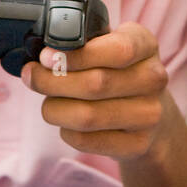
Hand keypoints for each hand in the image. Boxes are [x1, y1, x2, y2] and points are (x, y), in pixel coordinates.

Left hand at [19, 22, 169, 161]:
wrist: (151, 115)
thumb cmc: (117, 73)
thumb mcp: (109, 45)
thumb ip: (83, 42)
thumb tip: (43, 53)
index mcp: (145, 45)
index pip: (117, 50)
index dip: (75, 55)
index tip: (45, 57)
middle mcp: (153, 79)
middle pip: (95, 84)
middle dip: (52, 81)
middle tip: (32, 76)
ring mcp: (149, 114)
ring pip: (88, 116)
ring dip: (55, 109)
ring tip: (48, 102)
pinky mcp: (137, 144)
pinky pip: (88, 140)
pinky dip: (67, 131)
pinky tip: (66, 122)